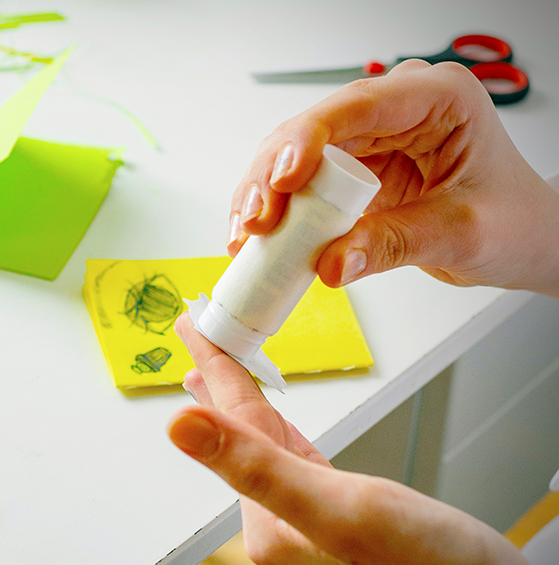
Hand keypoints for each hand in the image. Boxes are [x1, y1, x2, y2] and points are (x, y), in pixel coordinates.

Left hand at [168, 313, 558, 564]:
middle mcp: (282, 527)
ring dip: (243, 404)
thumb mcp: (338, 510)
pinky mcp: (346, 522)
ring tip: (218, 373)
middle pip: (241, 433)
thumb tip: (179, 427)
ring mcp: (313, 526)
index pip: (231, 427)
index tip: (191, 323)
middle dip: (218, 380)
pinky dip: (280, 430)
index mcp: (271, 524)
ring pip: (266, 446)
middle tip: (197, 331)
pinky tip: (270, 425)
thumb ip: (257, 467)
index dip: (214, 367)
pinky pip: (298, 460)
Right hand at [228, 60, 558, 297]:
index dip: (311, 139)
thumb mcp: (462, 234)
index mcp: (438, 99)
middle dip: (273, 176)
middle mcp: (395, 110)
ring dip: (264, 196)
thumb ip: (397, 245)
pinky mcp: (349, 170)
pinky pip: (300, 186)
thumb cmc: (512, 221)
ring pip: (293, 156)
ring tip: (247, 237)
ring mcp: (368, 138)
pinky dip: (277, 214)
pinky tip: (257, 240)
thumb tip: (333, 263)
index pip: (361, 106)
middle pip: (313, 131)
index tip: (283, 179)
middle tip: (255, 222)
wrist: (518, 238)